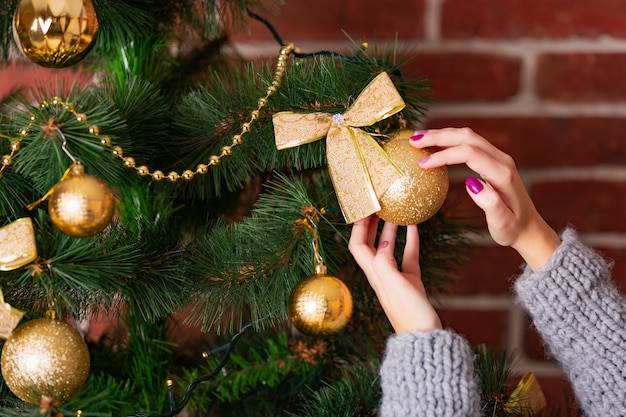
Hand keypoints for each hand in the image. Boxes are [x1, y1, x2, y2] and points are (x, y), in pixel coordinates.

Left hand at [348, 214, 441, 332]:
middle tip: (375, 205)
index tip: (363, 208)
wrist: (425, 338)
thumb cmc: (409, 315)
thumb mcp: (395, 286)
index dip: (358, 227)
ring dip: (390, 229)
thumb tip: (383, 241)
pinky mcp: (410, 281)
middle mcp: (380, 273)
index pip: (357, 245)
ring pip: (389, 247)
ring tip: (394, 211)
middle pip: (369, 244)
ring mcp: (396, 277)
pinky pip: (408, 255)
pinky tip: (415, 227)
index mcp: (373, 274)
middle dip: (370, 224)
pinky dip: (410, 240)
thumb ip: (385, 262)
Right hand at [412, 127, 559, 269]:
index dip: (444, 155)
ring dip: (443, 135)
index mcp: (501, 174)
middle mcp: (501, 160)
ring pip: (468, 136)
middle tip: (413, 141)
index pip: (468, 153)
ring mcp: (498, 158)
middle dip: (439, 136)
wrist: (529, 228)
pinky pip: (470, 143)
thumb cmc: (512, 229)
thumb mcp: (502, 222)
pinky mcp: (493, 160)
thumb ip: (490, 203)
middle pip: (467, 137)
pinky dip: (450, 140)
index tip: (422, 163)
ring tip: (418, 139)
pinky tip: (435, 145)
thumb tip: (471, 183)